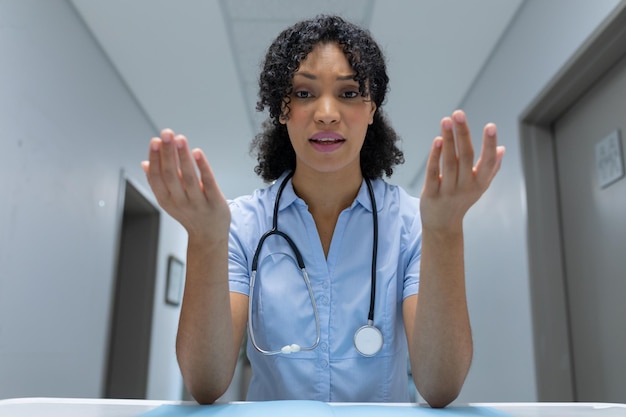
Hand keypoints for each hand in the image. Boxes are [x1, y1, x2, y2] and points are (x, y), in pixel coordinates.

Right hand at [141, 129, 230, 241]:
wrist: (209, 237)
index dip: (155, 159)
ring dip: (183, 157)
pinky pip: (208, 184)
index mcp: (166, 200)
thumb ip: (159, 182)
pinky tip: (198, 153)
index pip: (156, 178)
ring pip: (189, 178)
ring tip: (180, 139)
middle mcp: (180, 202)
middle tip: (166, 133)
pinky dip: (202, 168)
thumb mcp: (170, 200)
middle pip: (170, 175)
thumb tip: (145, 163)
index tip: (155, 140)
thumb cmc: (189, 214)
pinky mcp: (215, 203)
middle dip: (167, 153)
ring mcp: (198, 203)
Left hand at [420, 110, 504, 232]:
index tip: (491, 126)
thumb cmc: (461, 201)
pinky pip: (433, 173)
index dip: (490, 144)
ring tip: (446, 120)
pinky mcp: (432, 194)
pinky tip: (437, 141)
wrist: (443, 226)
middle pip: (466, 157)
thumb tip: (502, 148)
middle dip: (463, 134)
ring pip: (449, 162)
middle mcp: (466, 186)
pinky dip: (435, 157)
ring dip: (448, 140)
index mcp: (480, 182)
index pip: (488, 161)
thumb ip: (491, 168)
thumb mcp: (479, 186)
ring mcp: (449, 191)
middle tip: (458, 113)